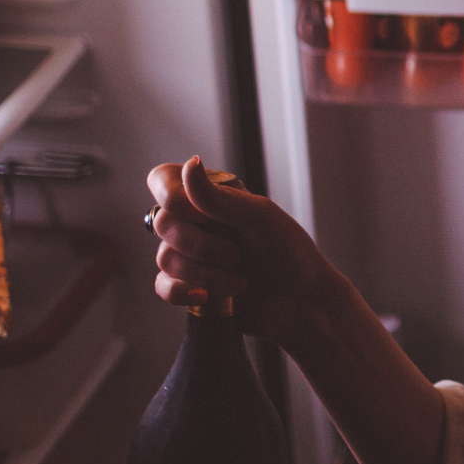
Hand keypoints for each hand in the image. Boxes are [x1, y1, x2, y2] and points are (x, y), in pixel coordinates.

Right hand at [148, 156, 335, 343]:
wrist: (300, 299)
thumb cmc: (288, 251)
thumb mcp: (261, 217)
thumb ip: (220, 197)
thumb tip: (190, 164)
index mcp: (210, 195)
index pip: (163, 179)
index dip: (172, 197)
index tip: (201, 215)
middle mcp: (194, 221)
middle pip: (162, 223)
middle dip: (200, 245)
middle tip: (236, 255)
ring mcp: (189, 253)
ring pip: (165, 258)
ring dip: (203, 273)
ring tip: (239, 281)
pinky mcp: (188, 284)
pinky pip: (163, 286)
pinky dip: (181, 292)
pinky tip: (204, 297)